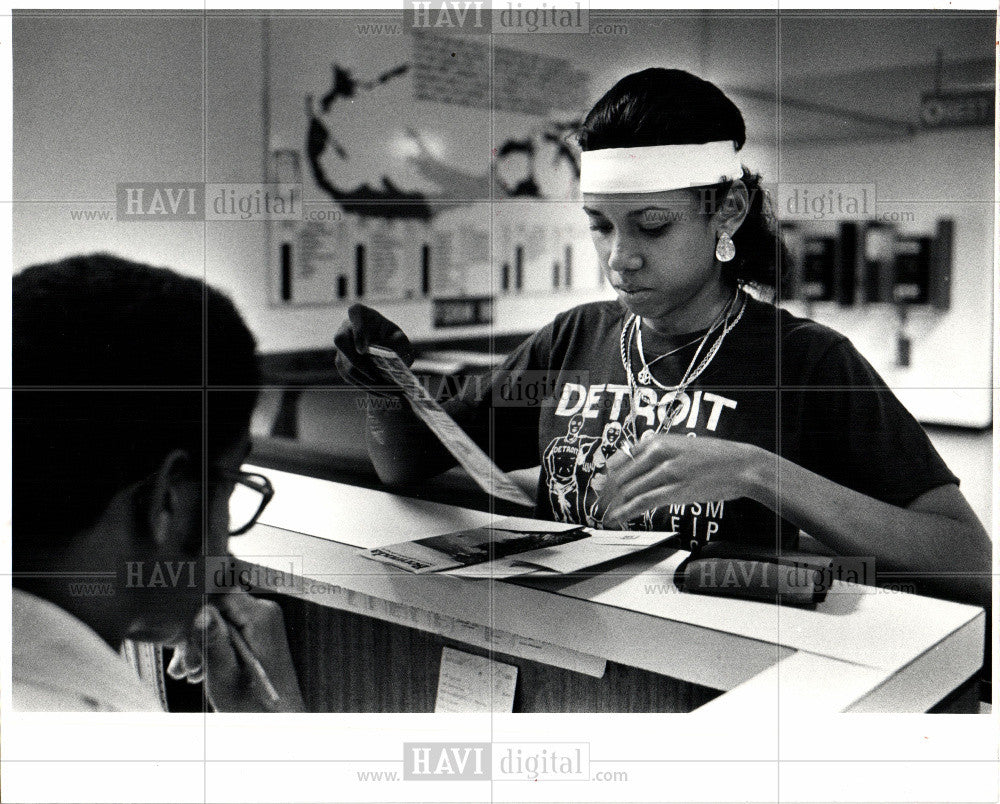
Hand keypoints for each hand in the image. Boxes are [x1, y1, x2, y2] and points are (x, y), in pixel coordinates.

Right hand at [169, 592, 305, 711]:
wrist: (277, 721)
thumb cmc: (254, 706)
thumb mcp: (225, 675)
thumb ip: (213, 641)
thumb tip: (200, 612)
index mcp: (261, 616)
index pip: (218, 592)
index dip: (195, 612)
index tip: (182, 639)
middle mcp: (264, 612)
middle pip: (217, 606)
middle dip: (195, 634)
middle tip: (186, 667)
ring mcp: (262, 621)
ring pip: (218, 619)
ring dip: (200, 644)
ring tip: (190, 674)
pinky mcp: (257, 632)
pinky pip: (227, 629)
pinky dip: (212, 648)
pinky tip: (200, 671)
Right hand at [333, 304, 414, 393]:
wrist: (386, 348)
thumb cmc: (392, 338)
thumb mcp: (399, 337)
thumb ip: (396, 342)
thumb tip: (387, 354)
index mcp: (359, 314)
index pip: (355, 314)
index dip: (357, 333)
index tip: (364, 350)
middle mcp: (345, 329)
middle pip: (342, 343)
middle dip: (360, 364)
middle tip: (377, 378)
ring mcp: (340, 348)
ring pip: (347, 366)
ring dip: (367, 381)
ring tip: (388, 392)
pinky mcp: (341, 364)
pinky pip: (350, 377)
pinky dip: (366, 387)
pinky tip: (382, 394)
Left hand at [600, 434, 762, 525]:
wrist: (741, 466)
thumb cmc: (714, 457)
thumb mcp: (681, 446)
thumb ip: (658, 455)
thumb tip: (637, 468)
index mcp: (657, 441)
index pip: (620, 459)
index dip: (606, 477)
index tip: (601, 487)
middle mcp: (658, 453)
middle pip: (620, 476)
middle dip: (605, 493)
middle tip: (598, 504)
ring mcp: (666, 471)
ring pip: (628, 490)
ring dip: (613, 505)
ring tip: (605, 515)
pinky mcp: (675, 490)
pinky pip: (642, 502)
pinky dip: (626, 512)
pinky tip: (618, 518)